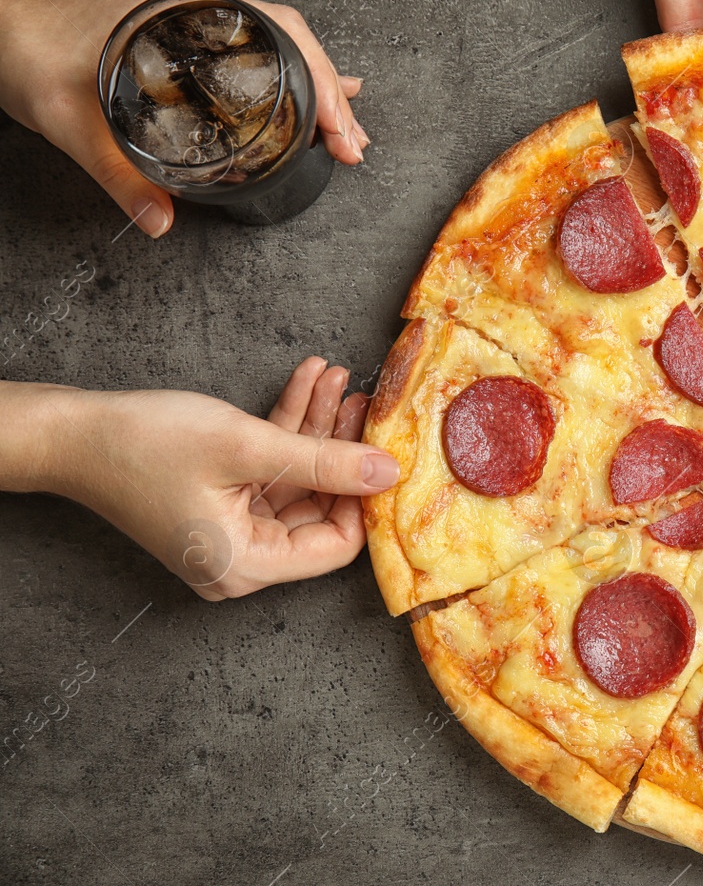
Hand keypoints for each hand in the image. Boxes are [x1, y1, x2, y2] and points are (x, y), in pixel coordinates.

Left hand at [0, 0, 368, 237]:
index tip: (340, 127)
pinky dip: (287, 75)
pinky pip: (252, 49)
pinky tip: (301, 99)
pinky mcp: (182, 36)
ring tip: (344, 128)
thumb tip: (162, 222)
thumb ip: (119, 175)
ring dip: (316, 85)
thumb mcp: (72, 122)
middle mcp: (195, 11)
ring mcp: (191, 21)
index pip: (280, 33)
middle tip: (354, 143)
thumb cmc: (27, 55)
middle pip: (291, 39)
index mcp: (182, 15)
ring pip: (277, 43)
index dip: (321, 82)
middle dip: (332, 94)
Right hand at [36, 357, 397, 599]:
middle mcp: (242, 558)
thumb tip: (388, 472)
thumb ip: (324, 461)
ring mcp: (231, 530)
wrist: (73, 433)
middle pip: (319, 506)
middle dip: (341, 447)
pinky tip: (309, 380)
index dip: (364, 497)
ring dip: (317, 426)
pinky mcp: (222, 501)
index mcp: (246, 565)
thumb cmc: (145, 445)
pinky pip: (271, 468)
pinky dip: (288, 427)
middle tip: (364, 399)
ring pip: (298, 478)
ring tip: (339, 378)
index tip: (384, 449)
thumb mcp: (248, 448)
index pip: (336, 546)